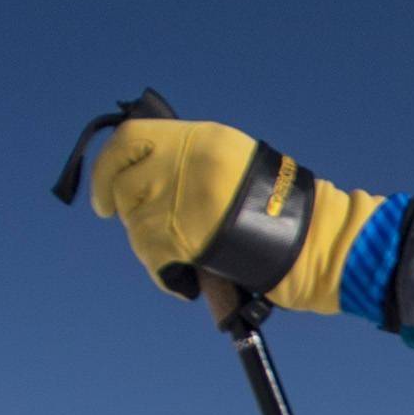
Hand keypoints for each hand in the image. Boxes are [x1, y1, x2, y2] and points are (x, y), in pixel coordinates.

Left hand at [89, 118, 387, 314]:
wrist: (310, 238)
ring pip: (133, 224)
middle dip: (124, 209)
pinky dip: (162, 272)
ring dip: (149, 245)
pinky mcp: (182, 235)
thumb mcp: (232, 160)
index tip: (102, 191)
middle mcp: (184, 162)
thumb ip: (190, 159)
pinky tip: (184, 275)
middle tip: (145, 225)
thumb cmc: (277, 206)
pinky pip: (150, 254)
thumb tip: (145, 174)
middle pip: (123, 184)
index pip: (129, 138)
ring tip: (179, 255)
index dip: (107, 165)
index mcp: (197, 138)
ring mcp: (180, 198)